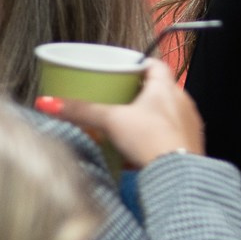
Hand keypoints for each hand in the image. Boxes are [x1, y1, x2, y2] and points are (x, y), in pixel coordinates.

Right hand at [37, 58, 205, 167]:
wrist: (178, 175)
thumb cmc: (152, 140)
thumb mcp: (111, 120)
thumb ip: (82, 111)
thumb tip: (51, 102)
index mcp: (166, 87)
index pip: (154, 64)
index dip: (138, 64)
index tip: (122, 68)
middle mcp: (182, 102)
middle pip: (159, 89)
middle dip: (137, 93)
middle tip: (117, 98)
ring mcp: (188, 124)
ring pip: (165, 113)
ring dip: (147, 117)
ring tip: (125, 125)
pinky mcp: (189, 145)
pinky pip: (170, 136)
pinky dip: (154, 138)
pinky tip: (138, 149)